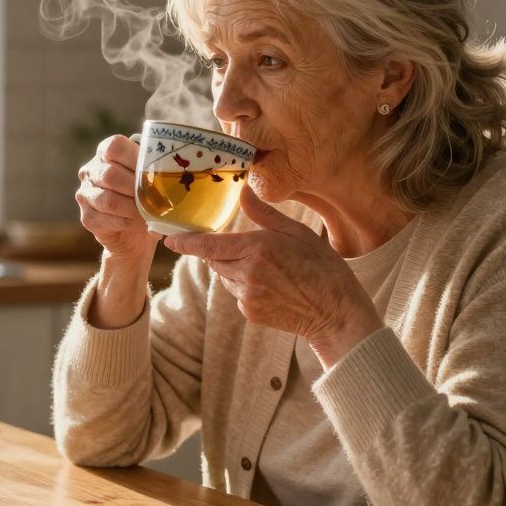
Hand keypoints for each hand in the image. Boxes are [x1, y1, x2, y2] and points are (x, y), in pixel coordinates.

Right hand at [76, 135, 159, 260]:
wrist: (134, 234)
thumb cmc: (145, 197)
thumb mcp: (150, 178)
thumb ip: (155, 170)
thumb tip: (172, 173)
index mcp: (106, 153)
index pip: (115, 147)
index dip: (135, 158)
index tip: (154, 172)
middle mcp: (91, 171)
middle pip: (110, 175)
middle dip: (137, 189)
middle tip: (158, 198)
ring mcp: (85, 194)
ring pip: (108, 200)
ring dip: (134, 208)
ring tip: (152, 214)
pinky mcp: (87, 217)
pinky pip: (107, 219)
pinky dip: (130, 223)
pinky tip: (143, 225)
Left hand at [162, 186, 381, 366]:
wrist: (336, 313)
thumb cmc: (323, 267)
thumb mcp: (297, 233)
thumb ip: (264, 214)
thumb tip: (243, 192)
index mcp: (258, 249)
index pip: (209, 245)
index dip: (186, 242)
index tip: (169, 239)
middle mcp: (248, 274)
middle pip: (214, 260)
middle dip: (220, 252)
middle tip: (245, 248)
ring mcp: (248, 297)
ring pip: (224, 277)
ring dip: (234, 269)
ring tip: (269, 269)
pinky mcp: (250, 313)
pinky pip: (236, 294)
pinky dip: (245, 286)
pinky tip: (272, 286)